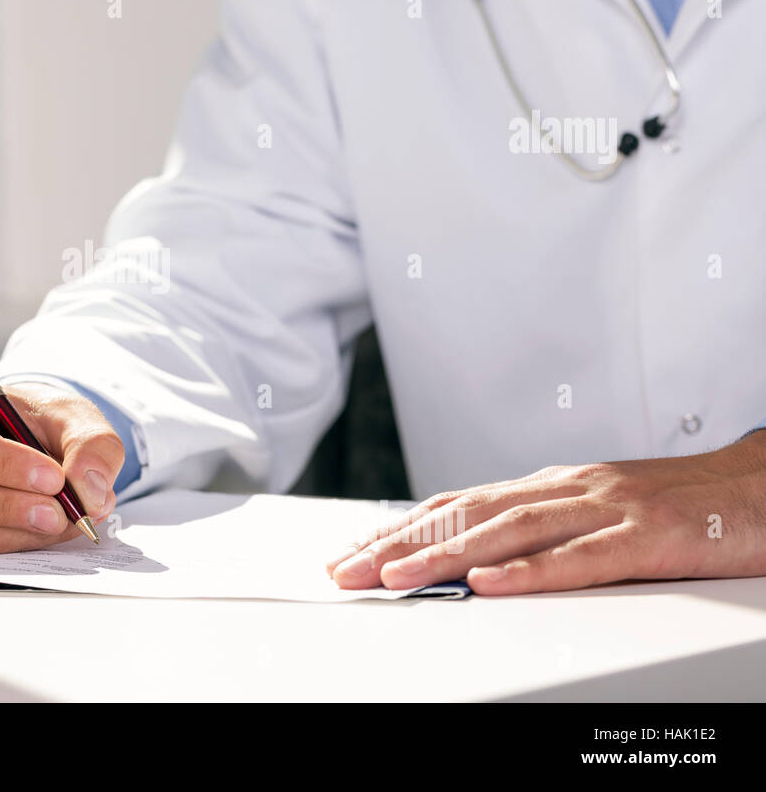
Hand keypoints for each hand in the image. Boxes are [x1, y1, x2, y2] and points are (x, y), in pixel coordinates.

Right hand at [0, 379, 122, 555]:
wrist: (29, 442)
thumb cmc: (35, 419)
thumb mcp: (70, 414)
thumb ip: (90, 443)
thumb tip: (89, 490)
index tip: (52, 477)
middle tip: (56, 511)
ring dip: (11, 531)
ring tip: (61, 521)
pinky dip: (14, 544)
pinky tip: (47, 532)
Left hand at [327, 432, 765, 594]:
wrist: (760, 490)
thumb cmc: (676, 507)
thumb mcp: (593, 514)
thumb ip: (535, 530)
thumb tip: (465, 554)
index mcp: (550, 486)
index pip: (456, 504)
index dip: (398, 529)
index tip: (350, 554)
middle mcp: (567, 489)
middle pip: (467, 514)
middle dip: (400, 544)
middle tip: (347, 570)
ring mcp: (608, 509)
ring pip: (511, 531)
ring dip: (445, 555)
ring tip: (394, 576)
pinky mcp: (649, 537)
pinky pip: (583, 559)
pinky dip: (532, 573)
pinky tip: (489, 585)